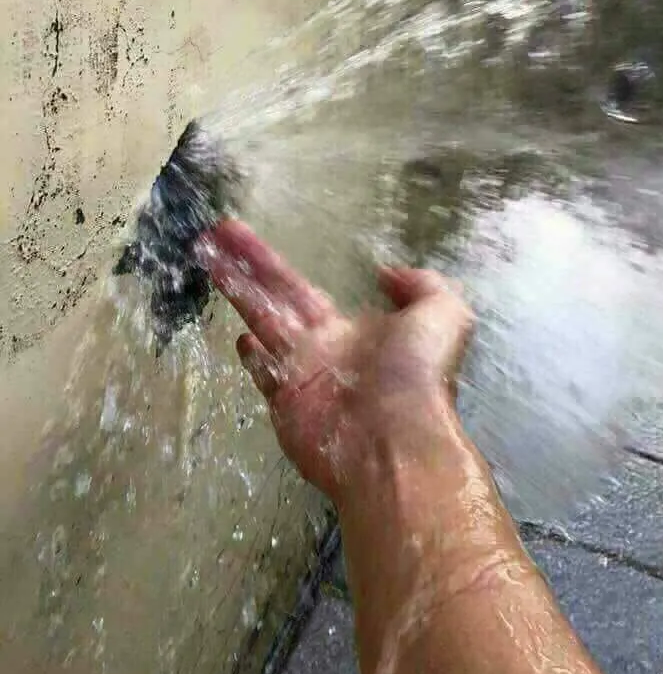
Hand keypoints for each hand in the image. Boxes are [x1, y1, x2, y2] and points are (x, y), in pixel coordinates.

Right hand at [198, 220, 473, 503]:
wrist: (397, 441)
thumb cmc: (417, 375)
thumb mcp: (444, 313)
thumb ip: (421, 285)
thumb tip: (386, 275)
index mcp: (352, 327)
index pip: (301, 287)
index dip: (274, 261)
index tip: (258, 241)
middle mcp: (322, 347)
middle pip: (273, 294)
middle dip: (246, 263)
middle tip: (216, 232)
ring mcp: (300, 375)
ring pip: (259, 321)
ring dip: (234, 291)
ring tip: (207, 260)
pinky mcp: (285, 403)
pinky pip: (264, 373)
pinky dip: (252, 356)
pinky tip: (239, 337)